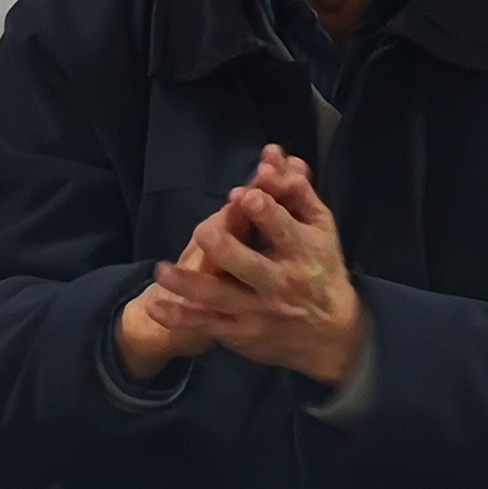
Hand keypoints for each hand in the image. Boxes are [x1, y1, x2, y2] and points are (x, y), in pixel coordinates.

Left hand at [132, 146, 364, 387]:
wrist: (331, 333)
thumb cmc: (320, 266)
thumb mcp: (320, 227)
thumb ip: (297, 190)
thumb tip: (276, 155)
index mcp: (301, 251)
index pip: (283, 229)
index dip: (265, 212)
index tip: (245, 195)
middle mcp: (280, 283)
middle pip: (250, 266)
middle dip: (228, 250)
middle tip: (203, 232)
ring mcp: (258, 310)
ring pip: (220, 298)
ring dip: (190, 285)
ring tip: (162, 270)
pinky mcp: (241, 332)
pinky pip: (206, 325)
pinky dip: (180, 318)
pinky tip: (156, 307)